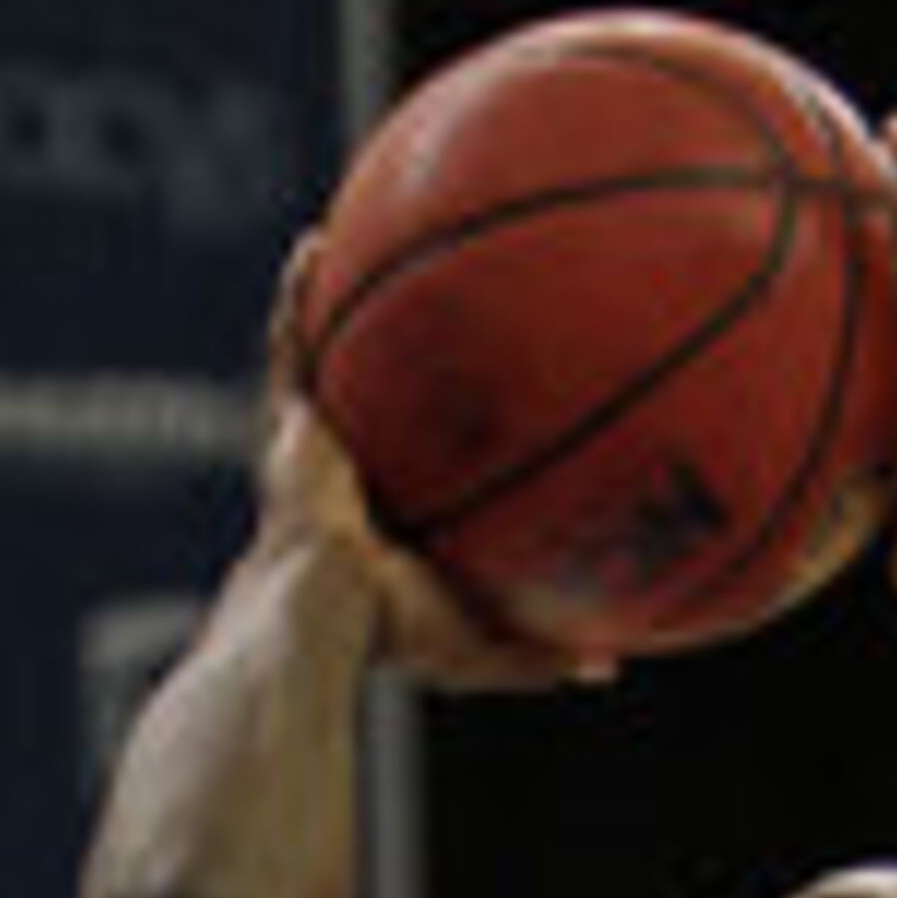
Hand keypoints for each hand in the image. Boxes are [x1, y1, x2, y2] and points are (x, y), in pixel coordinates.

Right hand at [256, 254, 613, 695]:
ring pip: (331, 356)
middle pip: (382, 389)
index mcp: (398, 513)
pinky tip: (313, 243)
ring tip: (358, 232)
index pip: (427, 455)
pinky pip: (290, 346)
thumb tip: (613, 665)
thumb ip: (542, 647)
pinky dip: (296, 296)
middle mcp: (356, 469)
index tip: (497, 376)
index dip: (451, 421)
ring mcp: (314, 443)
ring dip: (340, 299)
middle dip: (400, 344)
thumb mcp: (483, 642)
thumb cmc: (387, 637)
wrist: (312, 617)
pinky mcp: (283, 424)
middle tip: (443, 280)